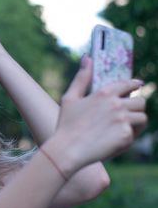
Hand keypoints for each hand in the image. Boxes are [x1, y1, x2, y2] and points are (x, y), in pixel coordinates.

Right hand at [48, 55, 146, 174]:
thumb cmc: (66, 124)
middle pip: (140, 101)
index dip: (135, 85)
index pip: (128, 84)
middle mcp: (117, 104)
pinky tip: (115, 140)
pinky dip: (127, 138)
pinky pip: (135, 134)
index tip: (138, 86)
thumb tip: (87, 58)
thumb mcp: (70, 98)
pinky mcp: (126, 136)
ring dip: (136, 123)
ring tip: (124, 128)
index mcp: (104, 93)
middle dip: (135, 107)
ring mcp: (123, 120)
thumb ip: (81, 78)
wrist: (67, 149)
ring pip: (142, 118)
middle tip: (128, 114)